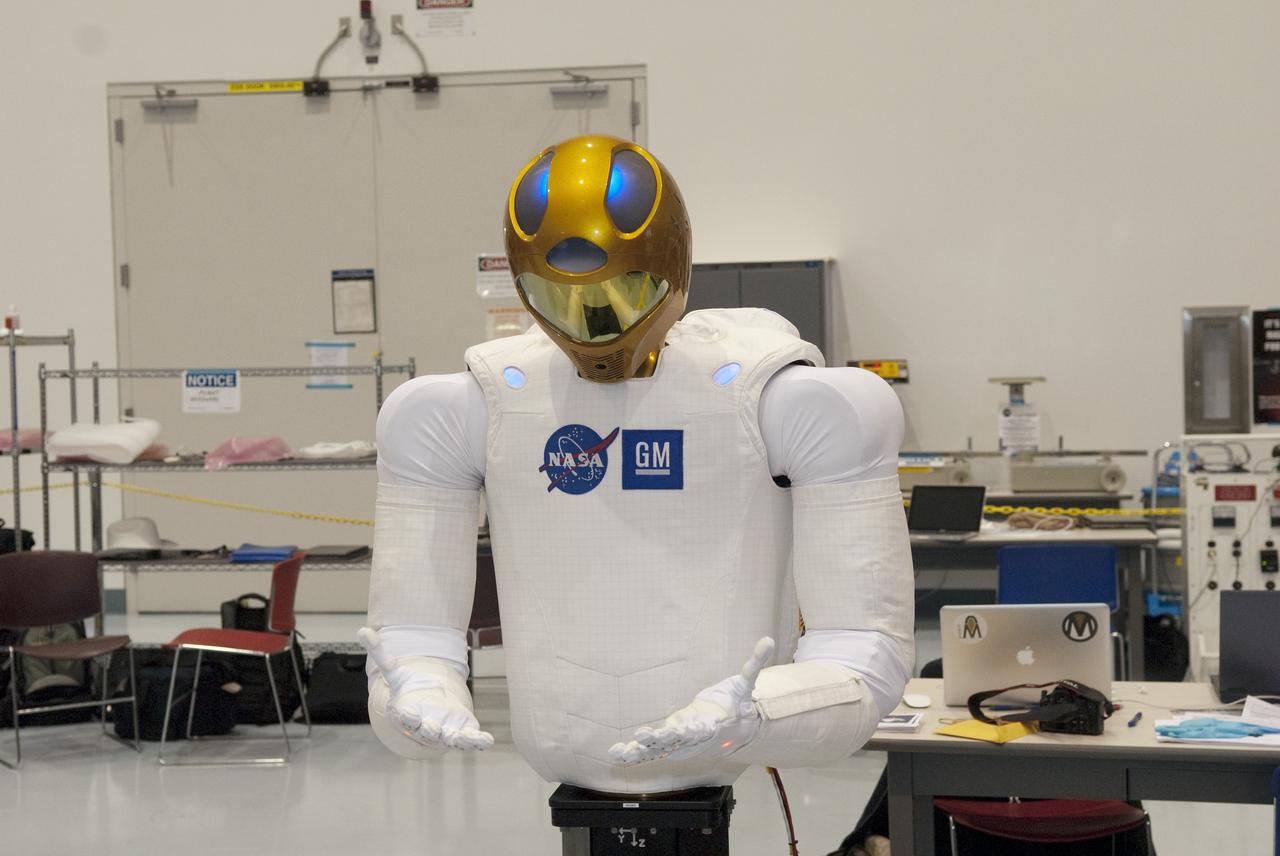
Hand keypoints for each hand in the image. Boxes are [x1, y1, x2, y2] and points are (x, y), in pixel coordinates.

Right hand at [359, 627, 493, 751]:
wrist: (426, 710)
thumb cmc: (408, 692)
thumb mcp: (395, 672)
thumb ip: (381, 655)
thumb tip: (363, 630)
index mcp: (407, 716)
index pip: (404, 719)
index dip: (406, 717)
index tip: (408, 713)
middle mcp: (424, 728)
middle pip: (426, 732)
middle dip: (430, 730)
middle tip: (433, 728)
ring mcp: (443, 733)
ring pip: (449, 739)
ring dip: (456, 739)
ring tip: (463, 738)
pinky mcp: (460, 733)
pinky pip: (469, 740)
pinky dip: (477, 741)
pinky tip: (487, 740)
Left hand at [608, 637, 773, 765]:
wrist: (736, 730)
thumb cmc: (737, 704)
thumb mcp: (745, 683)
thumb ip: (754, 664)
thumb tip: (769, 639)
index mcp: (711, 724)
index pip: (701, 728)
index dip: (690, 729)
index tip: (681, 728)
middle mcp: (694, 738)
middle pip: (676, 741)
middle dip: (659, 739)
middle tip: (643, 736)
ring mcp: (681, 744)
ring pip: (659, 750)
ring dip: (639, 751)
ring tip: (620, 752)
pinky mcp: (671, 745)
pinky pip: (651, 752)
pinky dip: (635, 754)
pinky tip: (617, 755)